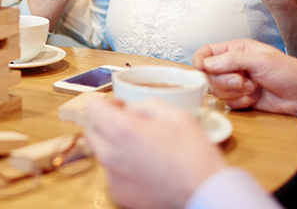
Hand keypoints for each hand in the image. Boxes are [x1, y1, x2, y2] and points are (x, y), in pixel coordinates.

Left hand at [84, 97, 226, 208]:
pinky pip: (113, 173)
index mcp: (123, 130)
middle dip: (107, 124)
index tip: (121, 107)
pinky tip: (145, 168)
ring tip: (143, 149)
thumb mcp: (176, 115)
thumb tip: (132, 109)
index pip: (93, 108)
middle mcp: (111, 154)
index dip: (107, 103)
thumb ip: (147, 104)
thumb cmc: (194, 155)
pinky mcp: (119, 194)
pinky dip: (123, 167)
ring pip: (102, 153)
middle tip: (131, 125)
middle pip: (92, 131)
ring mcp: (113, 177)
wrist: (204, 193)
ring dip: (115, 146)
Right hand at [192, 39, 296, 114]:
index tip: (203, 69)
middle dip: (225, 81)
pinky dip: (241, 102)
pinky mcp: (240, 98)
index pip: (205, 53)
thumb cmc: (287, 71)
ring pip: (217, 90)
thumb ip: (230, 60)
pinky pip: (228, 103)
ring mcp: (235, 83)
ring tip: (253, 88)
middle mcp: (232, 65)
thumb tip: (205, 64)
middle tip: (243, 80)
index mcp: (234, 49)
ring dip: (235, 92)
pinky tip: (255, 97)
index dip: (200, 61)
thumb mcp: (259, 60)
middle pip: (208, 75)